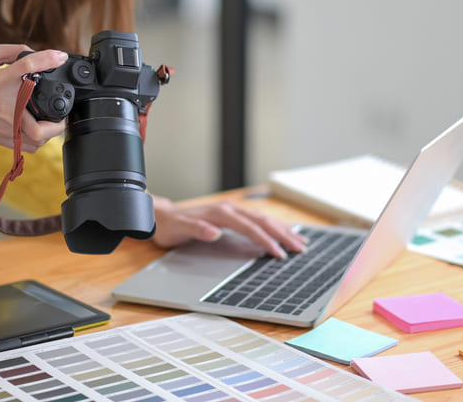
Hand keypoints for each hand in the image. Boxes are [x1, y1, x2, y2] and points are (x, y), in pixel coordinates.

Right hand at [0, 45, 68, 151]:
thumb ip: (12, 51)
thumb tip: (34, 53)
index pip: (29, 67)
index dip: (48, 59)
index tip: (60, 57)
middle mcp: (3, 107)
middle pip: (40, 128)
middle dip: (58, 123)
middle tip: (61, 112)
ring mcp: (1, 126)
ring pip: (34, 142)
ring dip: (49, 134)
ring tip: (51, 122)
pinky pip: (23, 146)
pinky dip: (36, 141)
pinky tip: (36, 129)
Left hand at [151, 196, 307, 258]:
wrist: (162, 216)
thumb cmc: (171, 226)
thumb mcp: (179, 229)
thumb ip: (197, 229)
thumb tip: (214, 232)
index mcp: (221, 213)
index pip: (250, 227)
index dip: (266, 240)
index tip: (279, 253)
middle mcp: (229, 209)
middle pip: (262, 221)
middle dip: (283, 235)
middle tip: (300, 249)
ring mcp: (232, 211)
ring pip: (263, 219)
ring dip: (282, 230)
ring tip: (300, 242)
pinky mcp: (232, 215)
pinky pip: (258, 220)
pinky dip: (273, 227)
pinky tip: (283, 233)